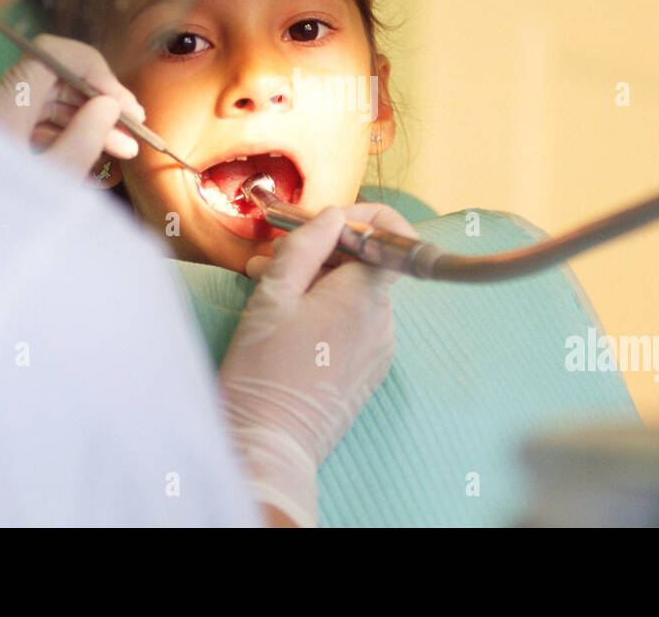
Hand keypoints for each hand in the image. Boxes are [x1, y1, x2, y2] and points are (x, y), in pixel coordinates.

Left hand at [0, 34, 145, 178]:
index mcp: (5, 105)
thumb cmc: (2, 217)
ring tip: (127, 149)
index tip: (121, 100)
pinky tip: (98, 160)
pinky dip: (70, 138)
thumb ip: (86, 136)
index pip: (52, 55)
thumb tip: (110, 105)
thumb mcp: (55, 177)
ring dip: (90, 122)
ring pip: (50, 107)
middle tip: (135, 125)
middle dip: (98, 99)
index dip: (93, 69)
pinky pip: (39, 129)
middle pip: (54, 80)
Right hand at [218, 202, 417, 526]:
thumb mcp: (273, 293)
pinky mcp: (368, 370)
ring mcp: (379, 348)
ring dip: (315, 284)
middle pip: (364, 264)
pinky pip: (353, 325)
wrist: (270, 443)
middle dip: (320, 253)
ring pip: (354, 294)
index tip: (320, 225)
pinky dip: (324, 314)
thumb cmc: (265, 369)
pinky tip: (285, 325)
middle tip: (270, 260)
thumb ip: (307, 244)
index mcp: (365, 294)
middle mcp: (384, 320)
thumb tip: (333, 216)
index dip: (358, 220)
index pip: (393, 235)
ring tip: (267, 294)